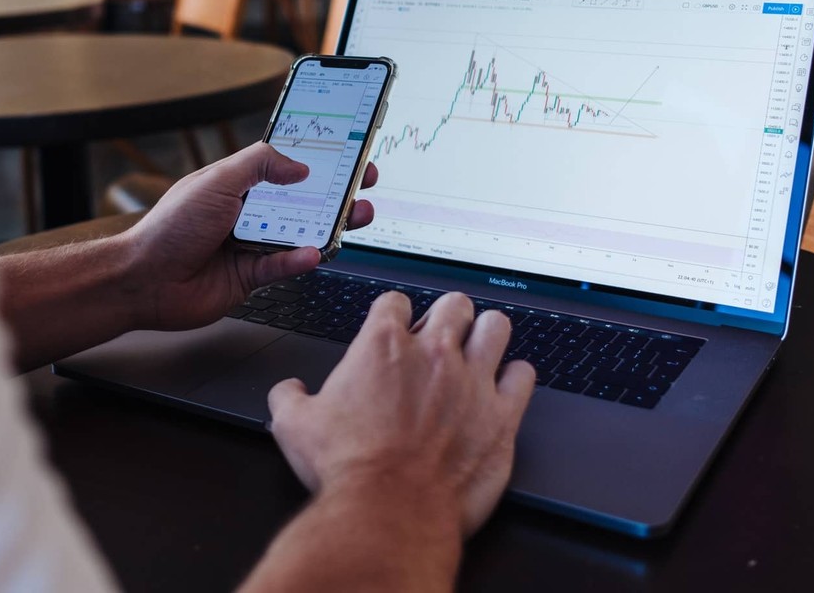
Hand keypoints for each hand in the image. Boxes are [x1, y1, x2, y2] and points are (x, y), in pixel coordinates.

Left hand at [122, 142, 377, 332]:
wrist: (143, 280)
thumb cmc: (169, 227)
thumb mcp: (217, 180)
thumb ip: (259, 165)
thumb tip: (299, 166)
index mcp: (238, 183)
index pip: (285, 165)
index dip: (317, 159)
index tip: (348, 151)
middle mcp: (247, 212)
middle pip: (302, 200)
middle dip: (336, 192)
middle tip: (365, 184)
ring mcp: (250, 245)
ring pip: (301, 234)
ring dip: (330, 226)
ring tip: (356, 216)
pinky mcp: (250, 277)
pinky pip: (284, 267)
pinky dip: (300, 261)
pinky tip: (313, 253)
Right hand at [268, 292, 536, 536]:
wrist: (388, 511)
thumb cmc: (348, 469)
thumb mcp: (294, 427)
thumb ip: (290, 398)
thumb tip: (289, 392)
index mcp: (383, 345)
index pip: (396, 301)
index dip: (395, 314)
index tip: (395, 328)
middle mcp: (433, 353)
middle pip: (454, 304)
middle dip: (447, 316)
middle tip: (440, 337)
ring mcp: (472, 381)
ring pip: (496, 326)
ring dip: (486, 336)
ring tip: (478, 350)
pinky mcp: (502, 415)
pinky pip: (524, 375)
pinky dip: (515, 378)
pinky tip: (504, 388)